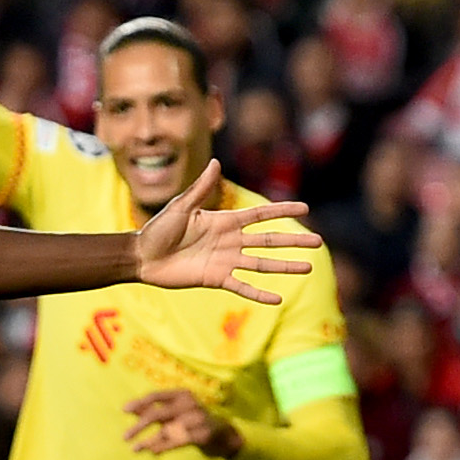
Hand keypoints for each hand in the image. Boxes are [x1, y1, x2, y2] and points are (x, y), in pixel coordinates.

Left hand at [126, 388, 244, 459]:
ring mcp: (198, 418)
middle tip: (125, 437)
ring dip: (149, 441)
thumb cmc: (192, 421)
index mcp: (181, 395)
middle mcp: (189, 403)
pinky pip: (178, 441)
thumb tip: (129, 409)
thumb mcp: (172, 413)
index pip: (156, 396)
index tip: (124, 410)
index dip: (139, 403)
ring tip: (136, 449)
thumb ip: (152, 410)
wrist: (223, 435)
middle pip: (158, 413)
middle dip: (139, 426)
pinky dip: (164, 446)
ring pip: (166, 430)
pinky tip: (153, 452)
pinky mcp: (204, 434)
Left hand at [131, 160, 320, 303]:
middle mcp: (229, 241)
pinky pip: (241, 286)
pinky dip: (258, 293)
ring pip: (261, 263)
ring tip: (308, 267)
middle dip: (293, 240)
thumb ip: (200, 188)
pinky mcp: (215, 279)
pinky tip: (277, 298)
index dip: (282, 210)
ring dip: (284, 266)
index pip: (260, 215)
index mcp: (224, 221)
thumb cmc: (157, 229)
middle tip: (318, 243)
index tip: (305, 208)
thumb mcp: (180, 207)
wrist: (141, 257)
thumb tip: (215, 161)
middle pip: (268, 240)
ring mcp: (225, 261)